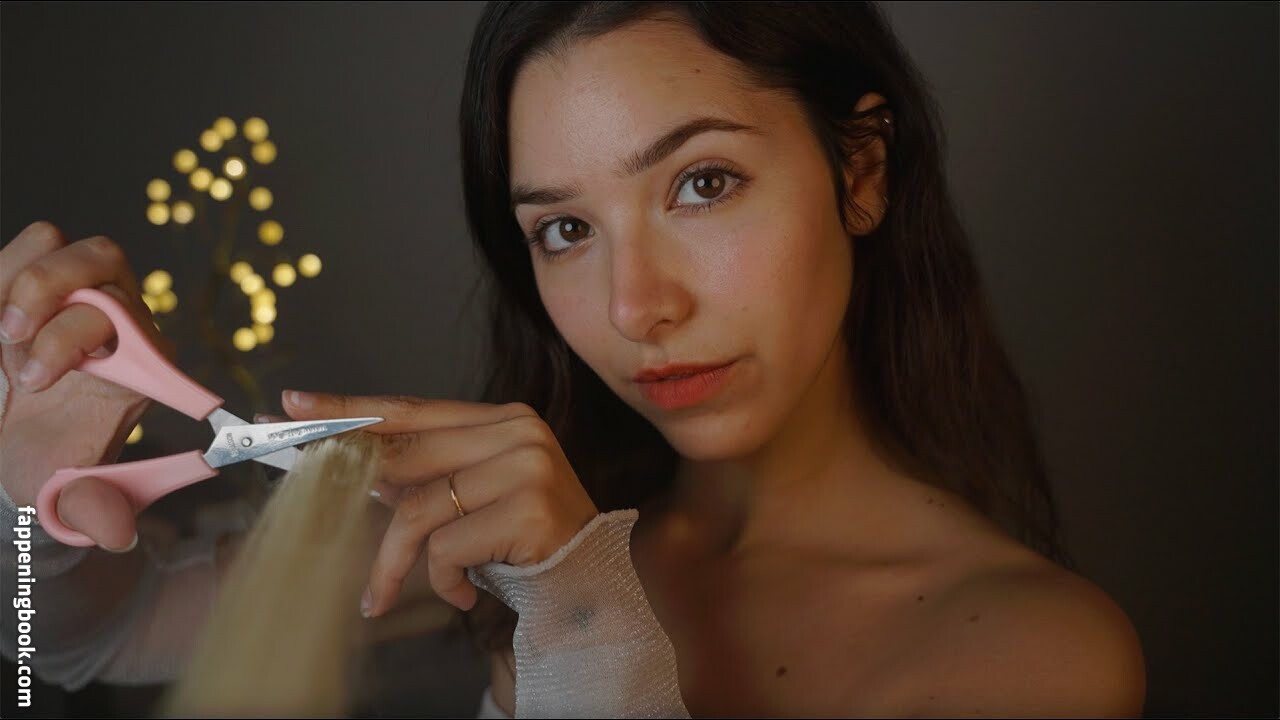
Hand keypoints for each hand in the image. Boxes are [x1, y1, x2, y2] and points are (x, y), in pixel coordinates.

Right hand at [0, 221, 170, 550]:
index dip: (83, 341)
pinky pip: (27, 245)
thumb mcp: (67, 493)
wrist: (19, 440)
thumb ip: (91, 509)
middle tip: (12, 348)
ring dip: (21, 285)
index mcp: (143, 368)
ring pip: (61, 245)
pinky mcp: (40, 278)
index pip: (137, 328)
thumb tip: (116, 534)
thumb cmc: (52, 460)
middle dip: (50, 298)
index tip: (34, 381)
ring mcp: (80, 291)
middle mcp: (120, 319)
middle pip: (105, 262)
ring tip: (4, 339)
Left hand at [280, 390, 599, 613]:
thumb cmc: (522, 540)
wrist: (588, 582)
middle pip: (406, 457)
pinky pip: (445, 546)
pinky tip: (465, 593)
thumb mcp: (470, 497)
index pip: (411, 408)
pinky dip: (441, 579)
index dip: (349, 408)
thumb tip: (353, 468)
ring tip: (388, 592)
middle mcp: (517, 432)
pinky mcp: (528, 509)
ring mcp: (526, 467)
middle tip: (321, 517)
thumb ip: (424, 475)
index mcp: (501, 418)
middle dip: (357, 495)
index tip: (294, 405)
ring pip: (418, 508)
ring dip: (396, 562)